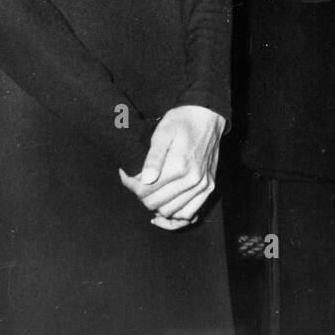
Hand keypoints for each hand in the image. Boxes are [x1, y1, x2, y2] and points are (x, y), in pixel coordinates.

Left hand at [119, 105, 225, 228]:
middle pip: (156, 204)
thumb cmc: (181, 122)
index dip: (130, 185)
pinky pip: (190, 214)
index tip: (125, 175)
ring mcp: (203, 185)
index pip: (145, 190)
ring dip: (156, 206)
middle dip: (141, 196)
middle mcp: (194, 179)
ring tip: (149, 193)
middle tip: (135, 183)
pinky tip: (164, 214)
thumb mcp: (162, 132)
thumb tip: (145, 180)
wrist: (206, 116)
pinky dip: (176, 218)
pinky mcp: (209, 188)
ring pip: (171, 212)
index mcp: (180, 166)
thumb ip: (153, 157)